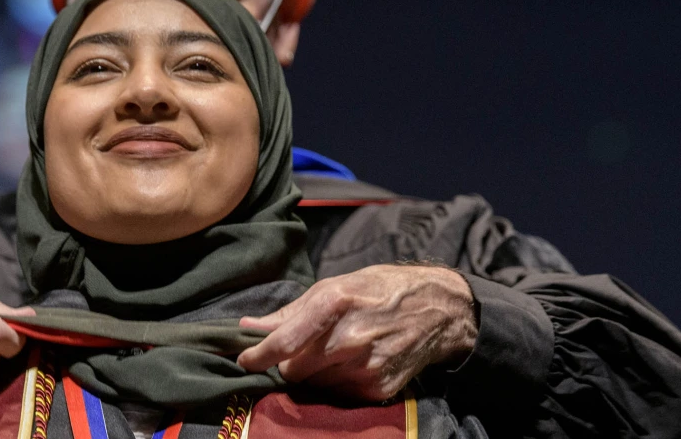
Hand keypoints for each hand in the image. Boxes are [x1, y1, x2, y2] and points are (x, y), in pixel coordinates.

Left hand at [237, 264, 475, 400]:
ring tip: (334, 351)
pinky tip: (352, 363)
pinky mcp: (378, 388)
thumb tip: (248, 326)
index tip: (244, 360)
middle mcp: (349, 338)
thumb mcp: (333, 285)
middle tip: (302, 349)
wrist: (436, 309)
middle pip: (293, 370)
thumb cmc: (378, 290)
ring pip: (314, 385)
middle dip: (289, 363)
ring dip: (313, 373)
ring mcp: (365, 367)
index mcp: (334, 304)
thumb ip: (289, 312)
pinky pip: (338, 394)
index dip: (258, 356)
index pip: (284, 342)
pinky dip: (336, 382)